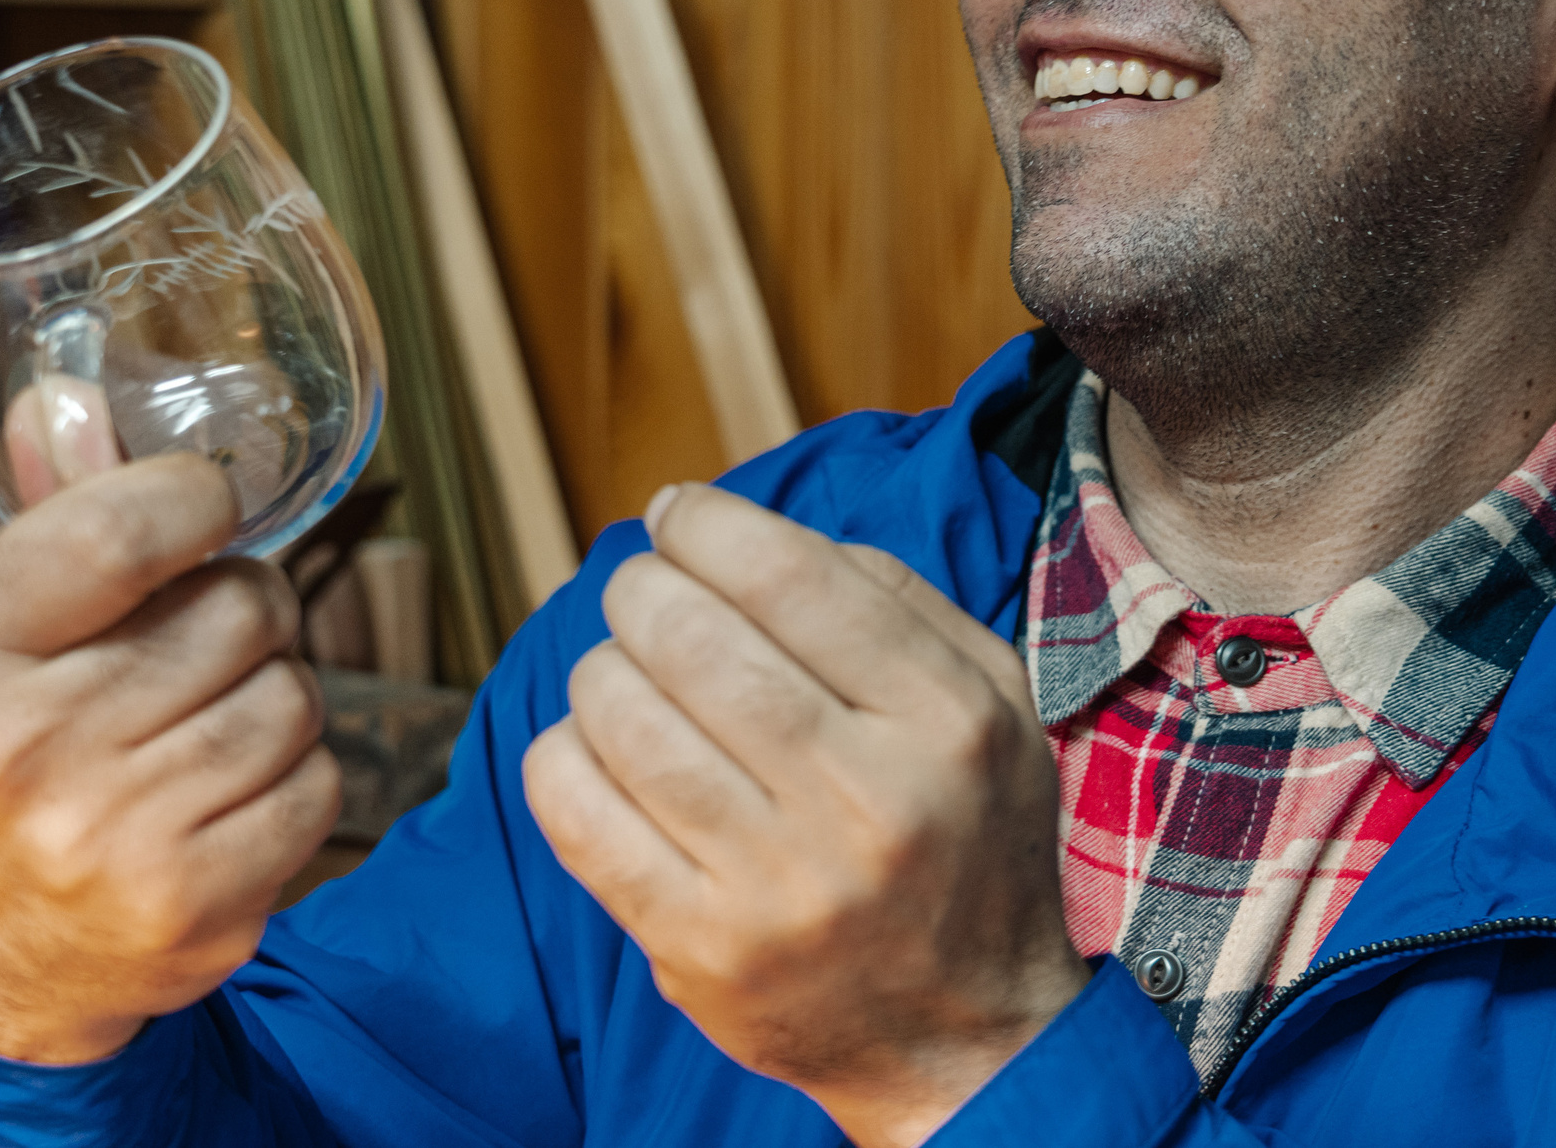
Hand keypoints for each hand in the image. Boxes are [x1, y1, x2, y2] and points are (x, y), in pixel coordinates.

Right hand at [0, 443, 341, 1063]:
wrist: (11, 953)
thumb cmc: (19, 756)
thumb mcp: (1, 633)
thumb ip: (55, 511)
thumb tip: (68, 394)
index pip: (121, 528)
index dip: (198, 498)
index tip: (207, 506)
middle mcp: (32, 744)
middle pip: (243, 608)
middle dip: (251, 612)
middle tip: (204, 645)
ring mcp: (113, 834)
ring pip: (293, 696)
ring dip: (278, 698)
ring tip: (210, 726)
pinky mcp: (194, 902)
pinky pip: (317, 786)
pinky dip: (298, 782)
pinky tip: (231, 797)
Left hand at [523, 485, 1087, 1147]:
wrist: (966, 1040)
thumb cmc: (964, 840)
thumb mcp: (992, 704)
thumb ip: (898, 599)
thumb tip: (750, 532)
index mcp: (944, 723)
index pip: (790, 577)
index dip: (706, 524)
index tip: (677, 515)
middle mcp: (868, 803)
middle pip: (693, 638)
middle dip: (642, 587)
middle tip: (643, 590)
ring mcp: (779, 888)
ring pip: (626, 718)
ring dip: (603, 668)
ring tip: (625, 670)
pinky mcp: (702, 952)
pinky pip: (582, 818)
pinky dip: (564, 756)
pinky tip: (594, 745)